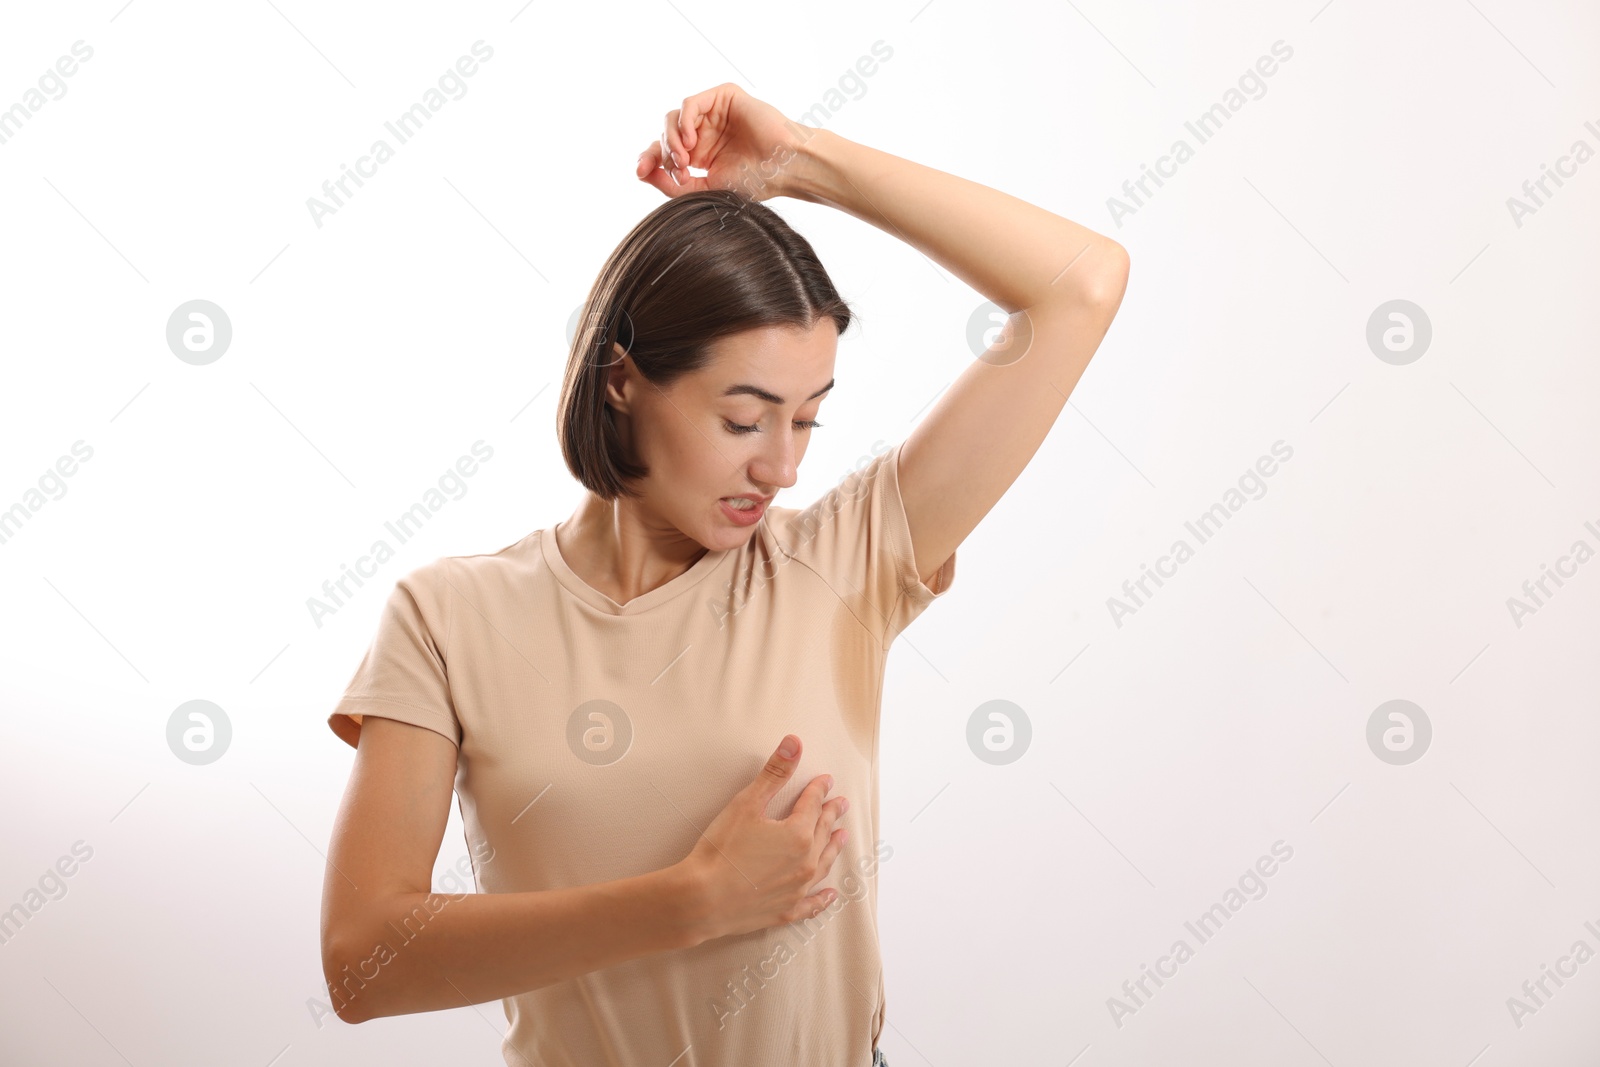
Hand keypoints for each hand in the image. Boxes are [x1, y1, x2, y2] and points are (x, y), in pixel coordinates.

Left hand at [633, 83, 808, 201]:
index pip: (664, 151)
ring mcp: (713, 113)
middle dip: (663, 152)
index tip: (640, 171)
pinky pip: (690, 104)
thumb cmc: (754, 182)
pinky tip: (691, 141)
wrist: (784, 167)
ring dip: (672, 139)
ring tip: (685, 160)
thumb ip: (673, 186)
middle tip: (678, 170)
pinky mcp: (722, 97)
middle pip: (665, 134)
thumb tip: (642, 173)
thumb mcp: (706, 190)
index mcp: (700, 154)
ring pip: (673, 118)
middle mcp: (704, 132)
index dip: (649, 159)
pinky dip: (684, 122)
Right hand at [677, 734, 849, 942]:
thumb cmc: (721, 850)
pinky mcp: (785, 911)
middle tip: (841, 804)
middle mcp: (805, 862)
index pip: (813, 804)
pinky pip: (812, 904)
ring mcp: (797, 889)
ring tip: (843, 837)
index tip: (826, 781)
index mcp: (798, 834)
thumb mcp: (746, 804)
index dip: (819, 789)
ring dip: (833, 848)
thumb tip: (794, 742)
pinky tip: (830, 895)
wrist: (702, 899)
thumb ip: (774, 773)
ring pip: (823, 864)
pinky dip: (823, 899)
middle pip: (823, 832)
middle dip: (831, 815)